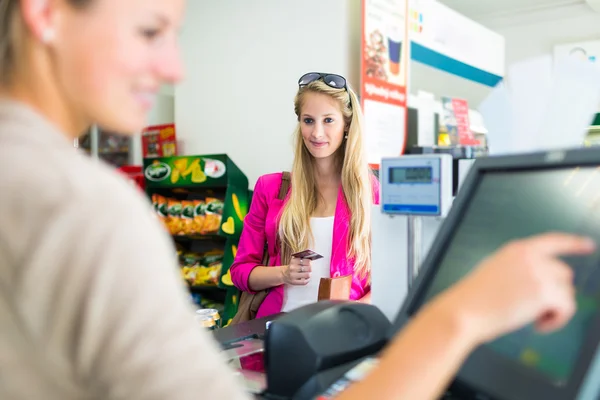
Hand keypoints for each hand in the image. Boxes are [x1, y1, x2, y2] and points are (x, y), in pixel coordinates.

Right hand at [282, 257, 311, 285]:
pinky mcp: (294, 282)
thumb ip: (302, 260)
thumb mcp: (295, 261)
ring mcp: (293, 275)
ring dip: (309, 274)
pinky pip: (304, 282)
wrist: (283, 274)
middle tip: (309, 269)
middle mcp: (292, 268)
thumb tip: (311, 262)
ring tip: (308, 274)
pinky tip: (307, 279)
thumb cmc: (291, 268)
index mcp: (293, 261)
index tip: (310, 263)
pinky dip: (307, 280)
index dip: (309, 262)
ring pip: (307, 275)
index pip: (305, 261)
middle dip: (310, 269)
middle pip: (308, 268)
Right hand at [437, 233, 595, 344]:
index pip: (553, 240)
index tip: (588, 245)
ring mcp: (538, 273)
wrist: (464, 310)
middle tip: (535, 309)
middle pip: (563, 273)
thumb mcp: (494, 272)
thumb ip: (520, 270)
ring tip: (533, 318)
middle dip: (554, 293)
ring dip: (554, 309)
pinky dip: (557, 320)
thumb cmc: (473, 298)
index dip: (574, 243)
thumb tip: (542, 283)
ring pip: (567, 293)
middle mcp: (530, 257)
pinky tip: (538, 324)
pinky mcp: (544, 292)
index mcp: (517, 250)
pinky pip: (567, 308)